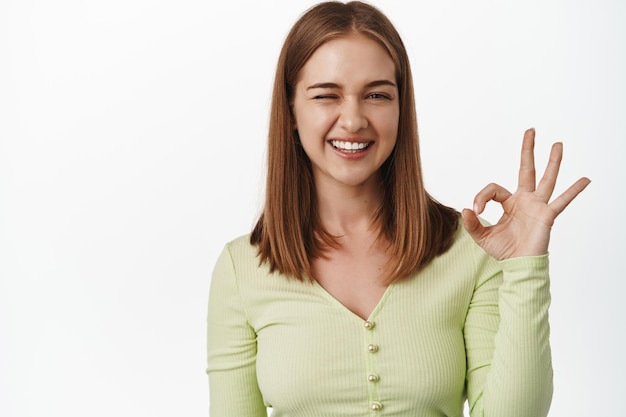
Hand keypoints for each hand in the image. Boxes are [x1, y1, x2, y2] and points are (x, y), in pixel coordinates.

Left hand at [462, 128, 590, 259]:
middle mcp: (525, 200)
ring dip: (552, 162)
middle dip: (528, 150)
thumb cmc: (504, 250)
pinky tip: (585, 179)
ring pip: (546, 179)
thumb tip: (467, 209)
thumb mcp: (482, 236)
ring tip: (558, 144)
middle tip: (530, 130)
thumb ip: (472, 223)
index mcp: (509, 203)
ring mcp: (538, 206)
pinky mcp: (547, 216)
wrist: (518, 265)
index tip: (477, 209)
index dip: (482, 196)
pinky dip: (574, 190)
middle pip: (526, 169)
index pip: (494, 189)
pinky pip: (561, 201)